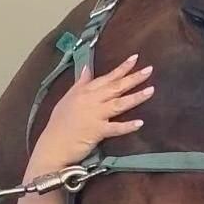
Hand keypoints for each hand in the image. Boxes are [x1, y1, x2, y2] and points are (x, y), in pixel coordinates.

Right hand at [27, 55, 153, 178]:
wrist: (52, 145)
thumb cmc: (58, 125)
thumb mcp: (67, 99)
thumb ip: (80, 83)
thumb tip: (87, 68)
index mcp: (84, 92)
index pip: (106, 77)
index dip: (121, 68)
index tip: (135, 58)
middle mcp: (91, 100)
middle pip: (115, 87)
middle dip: (133, 78)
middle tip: (149, 70)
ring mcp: (94, 115)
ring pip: (118, 104)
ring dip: (135, 97)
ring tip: (151, 90)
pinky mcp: (96, 131)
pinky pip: (115, 128)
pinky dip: (127, 126)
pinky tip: (140, 123)